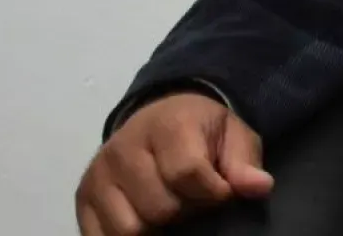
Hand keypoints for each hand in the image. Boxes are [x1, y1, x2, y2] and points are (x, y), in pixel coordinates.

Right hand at [75, 92, 272, 234]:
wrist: (158, 117)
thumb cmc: (201, 130)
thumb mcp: (233, 136)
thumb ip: (245, 163)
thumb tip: (260, 188)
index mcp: (166, 126)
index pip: (187, 174)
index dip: (213, 193)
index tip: (222, 191)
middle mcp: (124, 149)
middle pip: (160, 208)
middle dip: (186, 212)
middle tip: (194, 201)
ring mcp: (98, 175)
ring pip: (129, 229)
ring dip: (157, 229)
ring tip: (171, 209)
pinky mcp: (82, 198)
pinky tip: (147, 222)